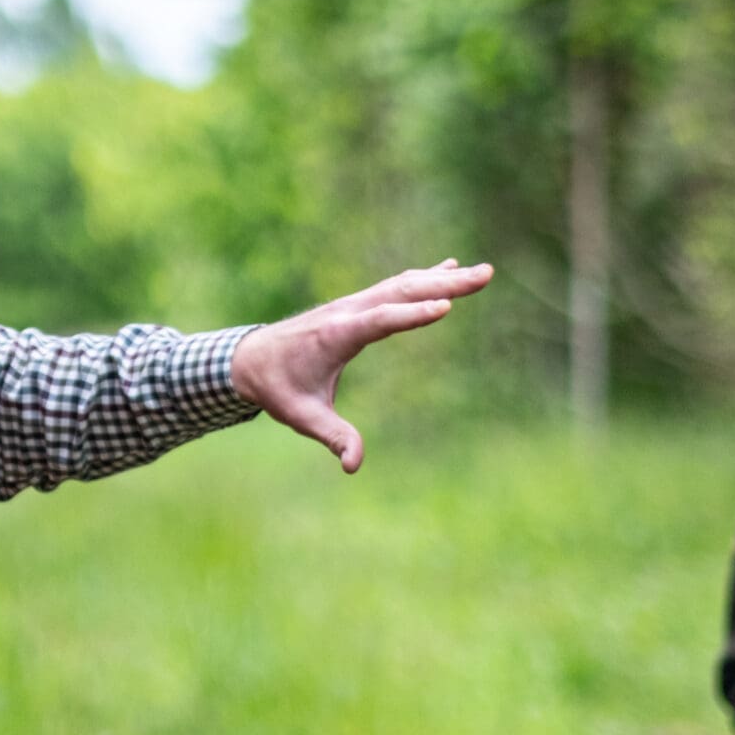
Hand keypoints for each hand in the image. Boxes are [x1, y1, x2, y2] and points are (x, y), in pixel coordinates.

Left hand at [230, 259, 494, 472]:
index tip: (446, 305)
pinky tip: (448, 268)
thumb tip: (353, 466)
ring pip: (401, 285)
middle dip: (443, 284)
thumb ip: (332, 437)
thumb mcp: (302, 417)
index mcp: (335, 335)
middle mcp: (346, 312)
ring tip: (482, 272)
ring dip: (442, 277)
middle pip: (400, 292)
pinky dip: (423, 278)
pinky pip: (394, 287)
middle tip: (485, 276)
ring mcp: (352, 304)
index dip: (411, 314)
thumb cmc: (277, 389)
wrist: (249, 360)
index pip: (379, 320)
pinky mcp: (355, 305)